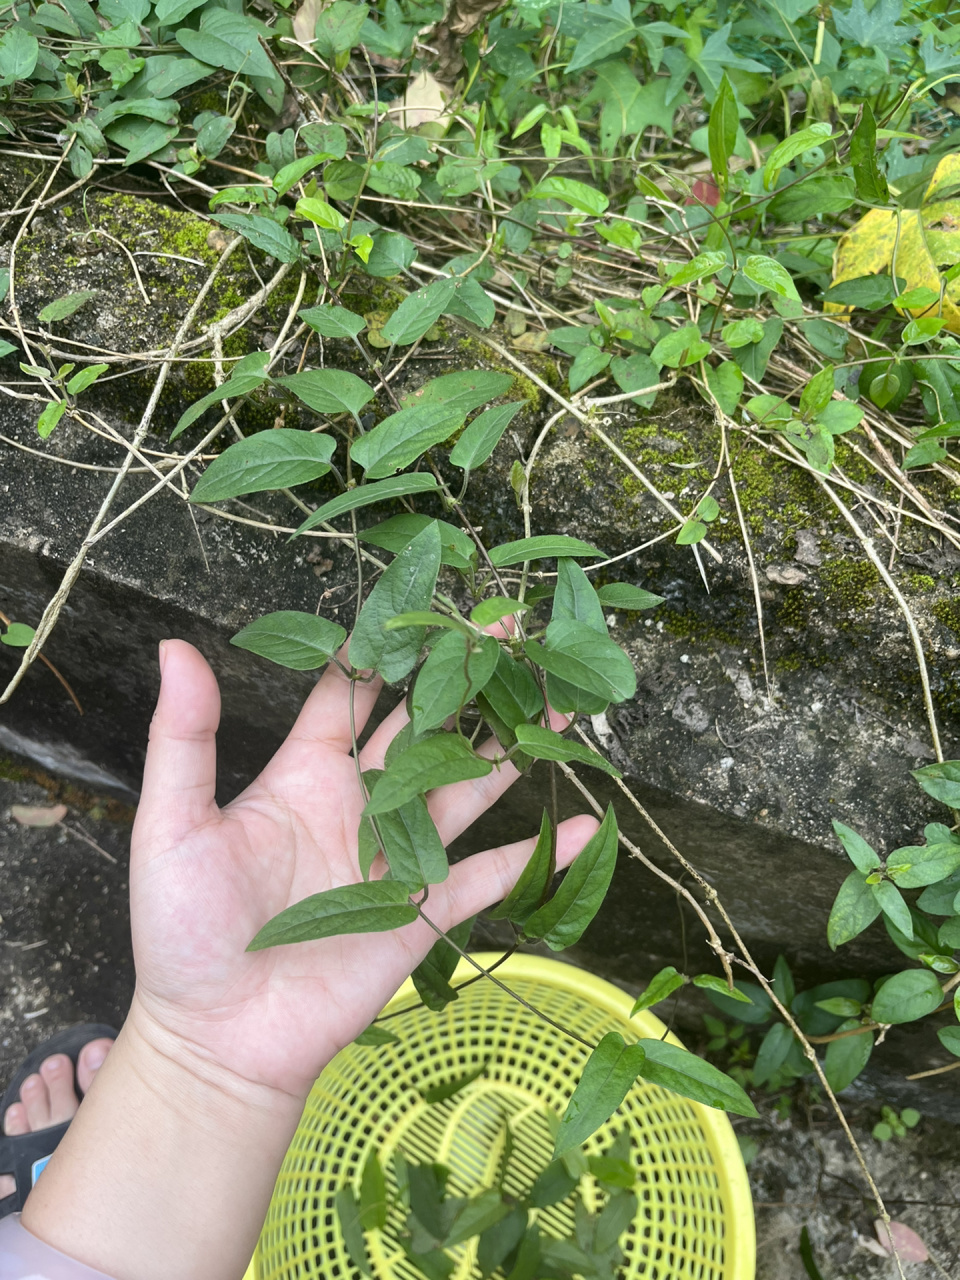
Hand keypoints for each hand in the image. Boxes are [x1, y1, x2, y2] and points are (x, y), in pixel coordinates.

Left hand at [130, 639, 598, 1101]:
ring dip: (513, 750)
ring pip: (469, 789)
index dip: (385, 650)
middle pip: (428, 728)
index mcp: (307, 773)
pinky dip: (535, 856)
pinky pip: (489, 878)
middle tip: (515, 631)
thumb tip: (175, 645)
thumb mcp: (173, 825)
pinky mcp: (425, 914)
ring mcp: (399, 859)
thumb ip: (185, 738)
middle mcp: (363, 804)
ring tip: (560, 703)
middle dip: (468, 682)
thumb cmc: (182, 931)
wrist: (219, 1037)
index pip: (352, 694)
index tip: (427, 600)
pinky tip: (580, 827)